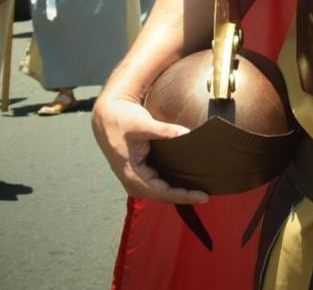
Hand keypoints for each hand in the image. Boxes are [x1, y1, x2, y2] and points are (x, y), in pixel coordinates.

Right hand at [91, 94, 207, 204]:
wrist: (105, 115)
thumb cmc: (121, 119)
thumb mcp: (142, 123)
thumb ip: (164, 131)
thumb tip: (186, 133)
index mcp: (131, 173)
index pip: (161, 192)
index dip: (183, 195)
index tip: (203, 196)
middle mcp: (132, 180)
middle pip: (162, 195)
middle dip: (183, 196)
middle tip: (207, 194)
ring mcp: (135, 178)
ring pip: (160, 191)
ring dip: (178, 191)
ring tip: (200, 190)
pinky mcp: (139, 171)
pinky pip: (158, 183)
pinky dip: (171, 184)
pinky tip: (185, 181)